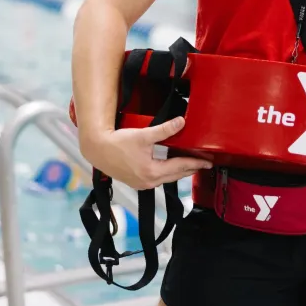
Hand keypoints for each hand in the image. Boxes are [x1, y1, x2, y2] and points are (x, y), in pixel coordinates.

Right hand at [80, 117, 211, 190]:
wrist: (97, 149)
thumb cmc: (118, 142)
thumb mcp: (144, 135)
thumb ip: (164, 129)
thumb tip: (181, 122)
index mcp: (152, 172)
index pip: (181, 167)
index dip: (196, 163)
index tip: (208, 162)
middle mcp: (148, 182)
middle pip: (176, 175)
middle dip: (191, 169)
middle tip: (204, 164)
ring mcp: (142, 184)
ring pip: (167, 178)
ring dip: (179, 171)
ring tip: (190, 164)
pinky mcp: (136, 182)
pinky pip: (158, 179)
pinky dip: (167, 173)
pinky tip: (170, 167)